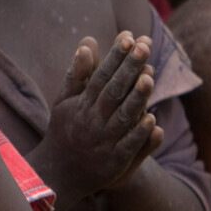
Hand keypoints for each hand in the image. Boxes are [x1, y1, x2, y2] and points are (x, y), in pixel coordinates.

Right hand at [32, 32, 163, 200]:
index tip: (128, 37)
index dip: (115, 56)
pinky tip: (152, 118)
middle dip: (129, 68)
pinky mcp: (113, 161)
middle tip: (145, 45)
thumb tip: (86, 45)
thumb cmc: (64, 130)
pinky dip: (139, 133)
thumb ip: (78, 74)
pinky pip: (128, 145)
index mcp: (81, 104)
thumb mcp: (65, 101)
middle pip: (113, 90)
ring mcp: (103, 141)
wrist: (58, 174)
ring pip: (122, 117)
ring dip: (137, 97)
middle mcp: (92, 120)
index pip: (100, 75)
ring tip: (150, 76)